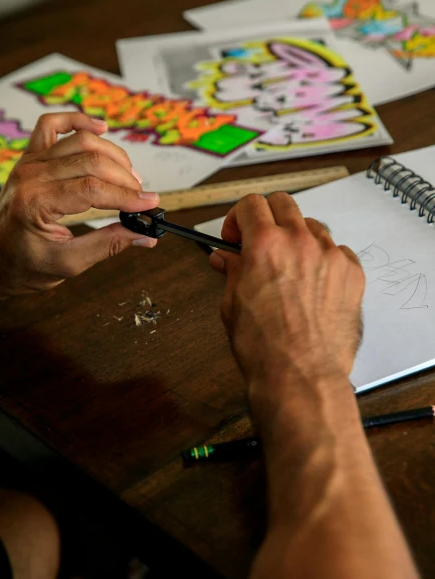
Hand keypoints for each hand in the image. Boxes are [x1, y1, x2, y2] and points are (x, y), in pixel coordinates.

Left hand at [0, 112, 158, 296]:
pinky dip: (77, 121)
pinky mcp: (29, 157)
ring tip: (129, 177)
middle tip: (142, 198)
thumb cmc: (19, 267)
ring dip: (112, 155)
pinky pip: (52, 125)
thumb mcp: (67, 265)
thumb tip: (145, 236)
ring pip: (80, 141)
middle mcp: (30, 175)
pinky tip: (100, 128)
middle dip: (125, 178)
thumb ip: (107, 245)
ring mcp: (28, 162)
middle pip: (91, 161)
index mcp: (35, 203)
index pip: (93, 189)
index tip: (151, 205)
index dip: (127, 196)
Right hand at [209, 193, 364, 399]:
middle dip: (267, 217)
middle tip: (260, 241)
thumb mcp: (232, 304)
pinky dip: (324, 260)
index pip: (250, 205)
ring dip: (297, 238)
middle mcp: (299, 242)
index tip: (235, 236)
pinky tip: (314, 283)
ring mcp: (330, 256)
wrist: (301, 375)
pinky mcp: (352, 273)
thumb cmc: (264, 347)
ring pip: (312, 226)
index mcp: (264, 244)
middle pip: (283, 203)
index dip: (237, 219)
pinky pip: (337, 251)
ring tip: (289, 266)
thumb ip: (232, 272)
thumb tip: (226, 259)